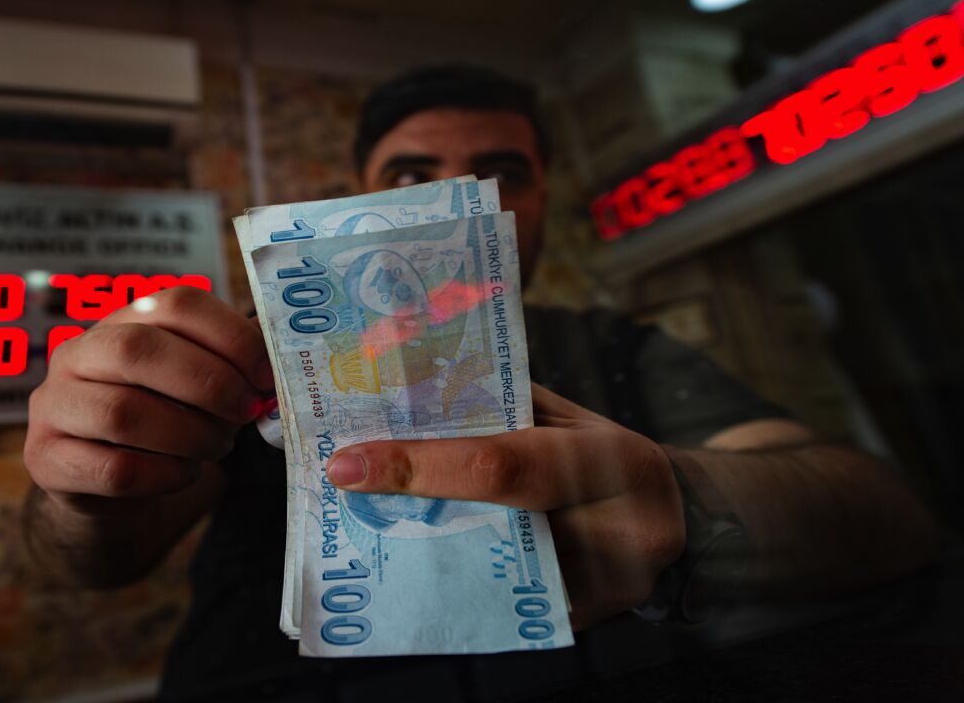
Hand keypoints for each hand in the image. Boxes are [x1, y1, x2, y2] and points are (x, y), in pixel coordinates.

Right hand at [25, 287, 273, 513]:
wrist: (105, 493)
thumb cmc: (162, 428)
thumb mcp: (192, 389)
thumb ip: (228, 369)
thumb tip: (279, 364)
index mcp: (121, 321)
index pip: (174, 303)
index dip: (229, 336)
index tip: (266, 376)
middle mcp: (77, 354)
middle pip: (139, 350)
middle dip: (208, 384)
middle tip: (244, 414)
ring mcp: (53, 406)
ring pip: (124, 413)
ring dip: (188, 435)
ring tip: (216, 448)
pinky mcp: (46, 461)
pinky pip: (113, 470)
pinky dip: (163, 475)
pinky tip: (183, 474)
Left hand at [325, 382, 684, 629]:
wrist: (679, 514)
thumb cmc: (601, 453)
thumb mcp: (565, 416)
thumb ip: (498, 406)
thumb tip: (403, 403)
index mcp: (616, 459)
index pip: (500, 466)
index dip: (419, 466)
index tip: (350, 464)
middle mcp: (623, 530)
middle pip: (488, 529)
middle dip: (409, 508)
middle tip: (347, 490)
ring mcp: (610, 589)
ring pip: (487, 574)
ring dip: (422, 548)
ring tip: (370, 520)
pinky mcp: (587, 623)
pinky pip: (503, 606)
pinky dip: (456, 581)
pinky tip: (415, 561)